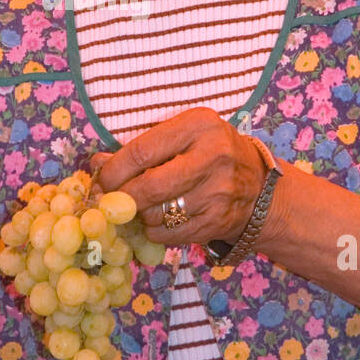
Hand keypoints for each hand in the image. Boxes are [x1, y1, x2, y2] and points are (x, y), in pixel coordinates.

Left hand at [90, 107, 269, 248]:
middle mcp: (213, 156)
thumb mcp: (184, 137)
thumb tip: (98, 164)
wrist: (261, 188)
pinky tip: (160, 220)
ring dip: (139, 215)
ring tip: (140, 207)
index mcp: (199, 125)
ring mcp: (218, 192)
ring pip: (158, 214)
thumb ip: (143, 147)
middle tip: (110, 201)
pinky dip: (156, 230)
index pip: (142, 151)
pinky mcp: (218, 221)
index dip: (113, 170)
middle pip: (149, 186)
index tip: (101, 180)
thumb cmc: (212, 154)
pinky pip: (169, 234)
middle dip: (122, 198)